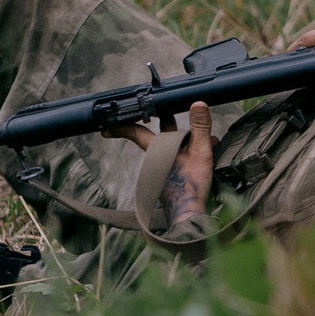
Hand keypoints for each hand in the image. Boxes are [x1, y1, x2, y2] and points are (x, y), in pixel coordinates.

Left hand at [99, 102, 215, 225]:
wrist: (189, 212)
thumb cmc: (190, 184)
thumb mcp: (200, 151)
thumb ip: (199, 126)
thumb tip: (198, 103)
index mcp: (158, 149)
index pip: (136, 132)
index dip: (121, 126)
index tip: (105, 126)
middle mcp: (158, 158)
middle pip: (159, 135)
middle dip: (168, 122)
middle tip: (168, 111)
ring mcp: (165, 168)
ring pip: (174, 146)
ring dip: (189, 139)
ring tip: (209, 137)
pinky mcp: (173, 177)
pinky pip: (181, 158)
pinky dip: (192, 152)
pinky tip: (208, 152)